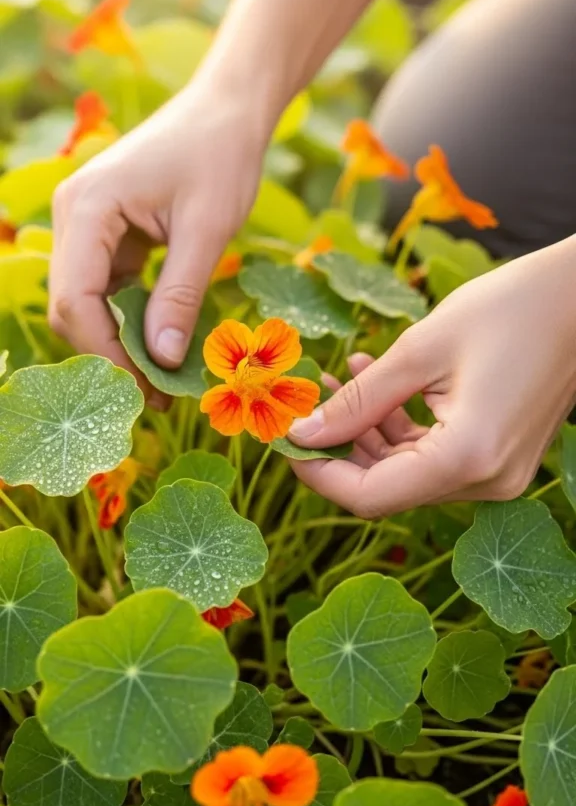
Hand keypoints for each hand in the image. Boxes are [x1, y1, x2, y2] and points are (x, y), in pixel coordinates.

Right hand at [49, 85, 265, 405]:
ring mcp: (86, 227)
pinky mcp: (106, 237)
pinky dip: (131, 322)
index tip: (148, 388)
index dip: (107, 352)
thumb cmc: (220, 155)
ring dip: (121, 344)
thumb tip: (162, 360)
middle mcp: (73, 216)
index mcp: (87, 208)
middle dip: (111, 355)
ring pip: (86, 305)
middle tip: (159, 395)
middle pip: (71, 308)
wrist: (227, 110)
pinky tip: (163, 346)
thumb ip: (181, 296)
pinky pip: (108, 292)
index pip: (75, 299)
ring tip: (165, 380)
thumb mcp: (207, 229)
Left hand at [288, 236, 575, 516]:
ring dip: (369, 431)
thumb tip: (303, 433)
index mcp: (467, 458)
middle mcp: (486, 482)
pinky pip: (436, 456)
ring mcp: (497, 475)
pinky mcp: (501, 458)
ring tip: (340, 375)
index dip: (320, 473)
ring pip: (409, 472)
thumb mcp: (422, 349)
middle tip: (306, 403)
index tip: (287, 440)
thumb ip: (358, 400)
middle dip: (340, 447)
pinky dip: (402, 428)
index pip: (370, 497)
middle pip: (388, 487)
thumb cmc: (512, 308)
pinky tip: (376, 382)